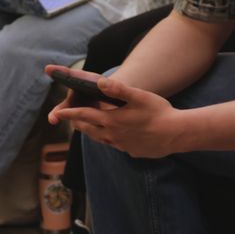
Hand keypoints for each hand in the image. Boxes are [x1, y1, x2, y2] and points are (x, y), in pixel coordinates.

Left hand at [48, 71, 183, 158]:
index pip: (84, 115)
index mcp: (112, 120)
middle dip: (77, 122)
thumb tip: (99, 82)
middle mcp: (113, 135)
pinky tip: (114, 136)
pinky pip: (114, 145)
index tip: (58, 112)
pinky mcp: (131, 151)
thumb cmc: (159, 112)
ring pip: (99, 139)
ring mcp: (122, 145)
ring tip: (87, 126)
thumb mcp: (139, 96)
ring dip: (91, 131)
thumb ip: (118, 89)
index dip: (69, 113)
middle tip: (71, 117)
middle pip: (88, 129)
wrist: (176, 134)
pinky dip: (107, 139)